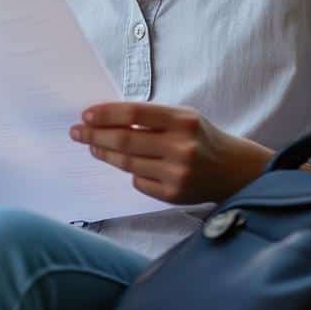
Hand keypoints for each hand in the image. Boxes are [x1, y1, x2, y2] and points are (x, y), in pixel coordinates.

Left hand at [70, 103, 275, 204]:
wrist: (233, 169)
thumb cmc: (200, 137)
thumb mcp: (183, 117)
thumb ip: (150, 118)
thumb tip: (104, 118)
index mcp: (183, 121)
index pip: (134, 115)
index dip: (106, 114)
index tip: (86, 115)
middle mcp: (181, 148)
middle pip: (125, 141)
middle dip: (95, 136)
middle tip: (76, 132)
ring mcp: (177, 174)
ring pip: (127, 163)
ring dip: (104, 154)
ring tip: (92, 146)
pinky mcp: (173, 195)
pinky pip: (138, 182)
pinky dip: (130, 172)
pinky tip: (126, 165)